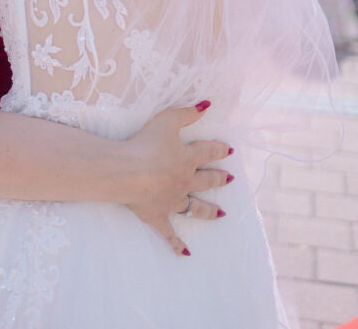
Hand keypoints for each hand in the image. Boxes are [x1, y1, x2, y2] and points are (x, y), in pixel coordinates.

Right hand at [120, 102, 231, 256]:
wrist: (128, 172)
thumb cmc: (146, 143)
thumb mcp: (167, 120)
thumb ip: (187, 112)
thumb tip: (207, 104)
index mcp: (187, 158)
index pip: (209, 152)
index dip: (220, 149)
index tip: (229, 149)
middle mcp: (185, 181)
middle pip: (207, 181)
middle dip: (219, 179)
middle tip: (229, 178)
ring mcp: (173, 201)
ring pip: (196, 208)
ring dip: (209, 211)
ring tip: (221, 214)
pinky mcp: (158, 216)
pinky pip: (169, 233)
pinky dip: (177, 244)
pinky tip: (185, 253)